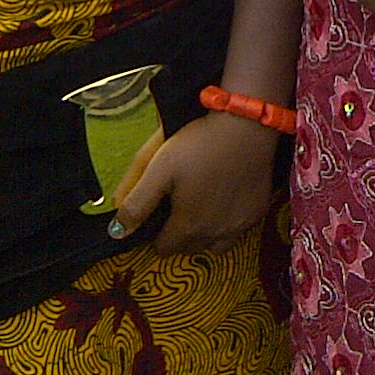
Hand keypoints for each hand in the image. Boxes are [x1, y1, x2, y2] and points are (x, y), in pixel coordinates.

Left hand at [110, 113, 280, 256]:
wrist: (247, 125)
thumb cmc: (200, 144)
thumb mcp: (159, 168)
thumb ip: (136, 203)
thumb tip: (117, 232)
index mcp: (188, 226)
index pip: (163, 249)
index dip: (156, 233)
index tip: (159, 213)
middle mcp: (215, 234)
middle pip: (189, 248)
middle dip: (179, 234)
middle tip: (178, 204)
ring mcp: (240, 225)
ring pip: (215, 245)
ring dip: (205, 234)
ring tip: (201, 207)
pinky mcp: (258, 212)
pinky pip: (239, 230)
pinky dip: (229, 223)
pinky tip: (226, 200)